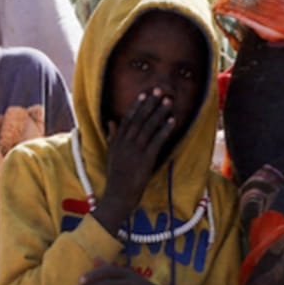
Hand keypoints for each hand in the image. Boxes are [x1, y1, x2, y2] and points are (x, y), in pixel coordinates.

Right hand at [94, 91, 177, 233]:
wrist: (118, 194)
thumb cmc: (116, 176)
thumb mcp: (111, 154)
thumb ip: (112, 136)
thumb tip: (111, 121)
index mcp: (117, 141)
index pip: (127, 118)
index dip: (137, 105)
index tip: (144, 94)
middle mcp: (126, 142)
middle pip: (139, 118)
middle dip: (150, 103)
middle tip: (159, 90)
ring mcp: (135, 150)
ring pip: (148, 126)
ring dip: (159, 112)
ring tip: (168, 101)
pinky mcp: (145, 158)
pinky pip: (157, 140)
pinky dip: (165, 129)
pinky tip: (172, 121)